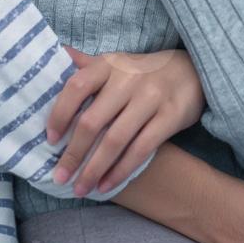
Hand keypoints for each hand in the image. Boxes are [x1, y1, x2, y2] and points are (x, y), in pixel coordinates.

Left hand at [45, 45, 204, 195]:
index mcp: (109, 65)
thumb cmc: (144, 72)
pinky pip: (141, 149)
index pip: (77, 86)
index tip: (50, 139)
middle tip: (60, 176)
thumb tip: (57, 53)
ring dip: (94, 169)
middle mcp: (128, 79)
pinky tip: (106, 185)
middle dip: (73, 153)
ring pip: (115, 140)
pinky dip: (120, 170)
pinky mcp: (170, 116)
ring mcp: (151, 98)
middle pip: (93, 121)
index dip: (60, 114)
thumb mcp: (116, 63)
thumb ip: (86, 64)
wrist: (193, 71)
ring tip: (80, 188)